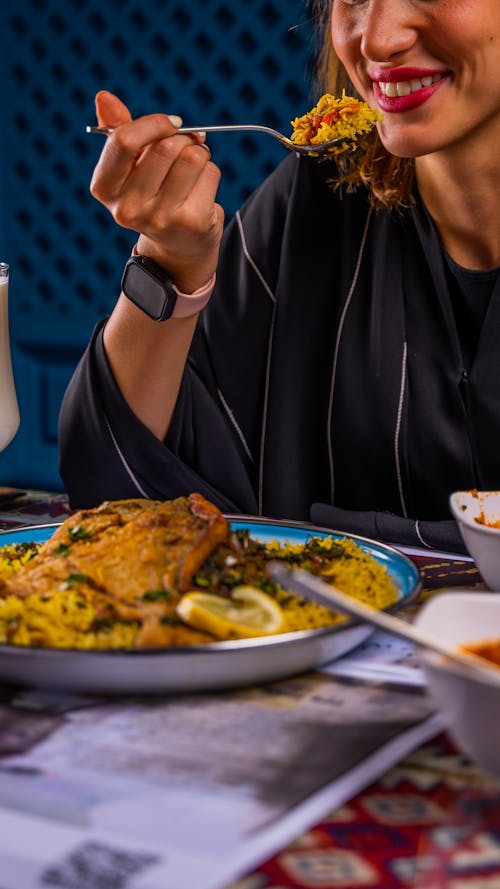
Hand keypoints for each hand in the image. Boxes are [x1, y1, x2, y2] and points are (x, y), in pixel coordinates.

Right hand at [89, 91, 223, 291]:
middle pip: (165, 147)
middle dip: (182, 139)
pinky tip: (201, 188)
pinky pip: (209, 173)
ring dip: (199, 153)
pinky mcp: (190, 223)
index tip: (172, 123)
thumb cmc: (152, 193)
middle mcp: (128, 208)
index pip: (124, 141)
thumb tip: (104, 97)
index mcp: (105, 188)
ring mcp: (160, 219)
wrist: (178, 244)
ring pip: (191, 157)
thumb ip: (118, 131)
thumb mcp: (130, 165)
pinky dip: (211, 172)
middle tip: (187, 146)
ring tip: (193, 167)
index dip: (154, 123)